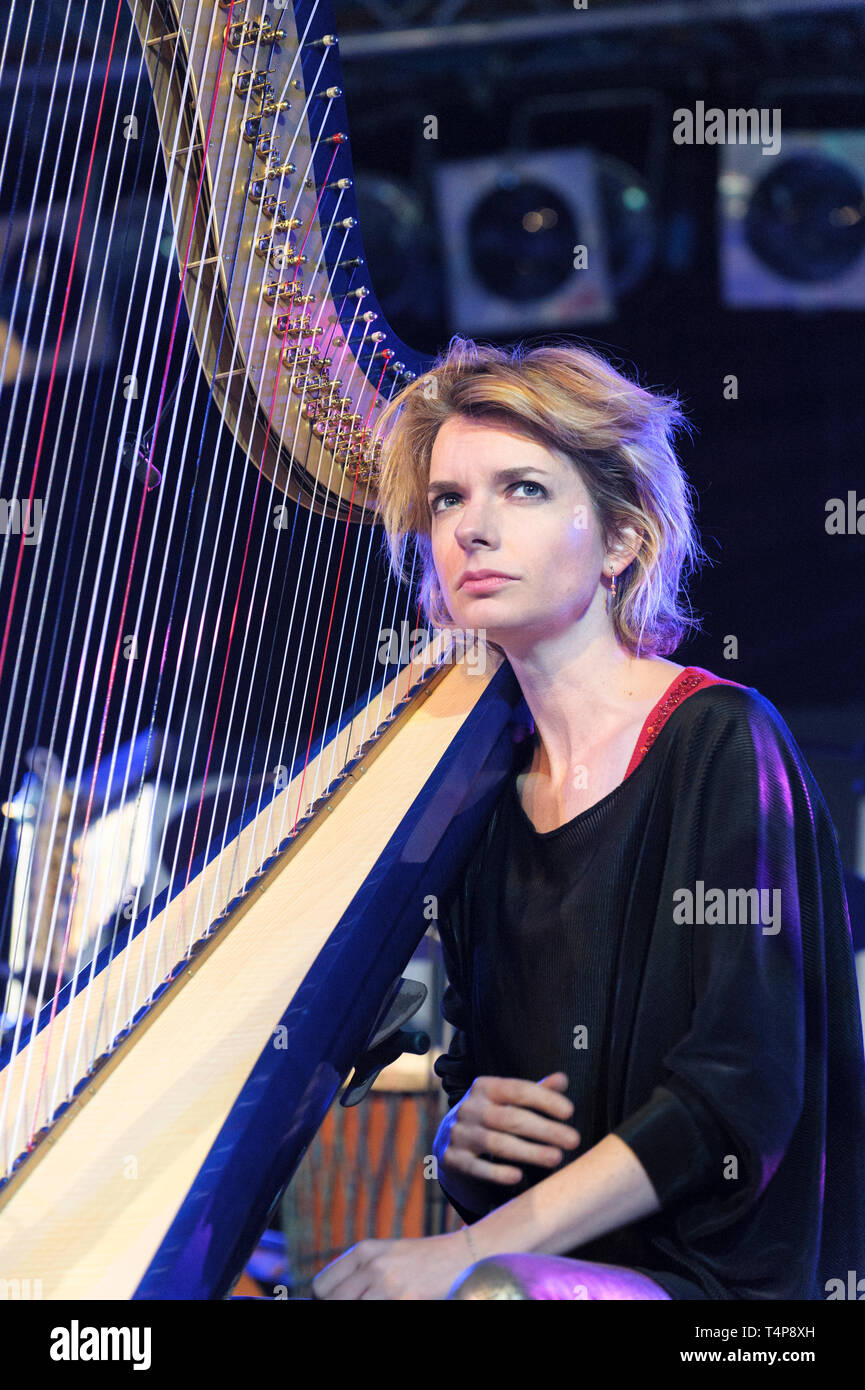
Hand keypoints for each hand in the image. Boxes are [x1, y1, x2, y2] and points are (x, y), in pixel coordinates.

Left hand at [311, 1231, 473, 1300]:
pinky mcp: (403, 1300)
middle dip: (340, 1307)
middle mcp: (372, 1265)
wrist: (463, 1257)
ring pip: (350, 1308)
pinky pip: (375, 1312)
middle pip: (332, 1301)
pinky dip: (379, 1311)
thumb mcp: (387, 1256)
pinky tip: (397, 1302)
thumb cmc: (424, 1261)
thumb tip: (329, 1295)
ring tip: (381, 1301)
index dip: (326, 1299)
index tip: (337, 1301)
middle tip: (364, 1301)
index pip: (321, 1286)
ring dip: (361, 1309)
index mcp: (364, 1250)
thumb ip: (359, 1271)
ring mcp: (387, 1285)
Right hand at [440, 1071, 579, 1188]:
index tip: (570, 1112)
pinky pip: (476, 1168)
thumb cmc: (492, 1116)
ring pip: (497, 1144)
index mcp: (484, 1087)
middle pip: (510, 1118)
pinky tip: (519, 1176)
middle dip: (545, 1130)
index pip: (518, 1090)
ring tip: (557, 1158)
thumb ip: (536, 1091)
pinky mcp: (453, 1159)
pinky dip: (498, 1172)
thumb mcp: (509, 1100)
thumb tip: (562, 1079)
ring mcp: (459, 1134)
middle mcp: (469, 1108)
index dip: (544, 1099)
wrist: (450, 1140)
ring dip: (530, 1152)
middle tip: (574, 1140)